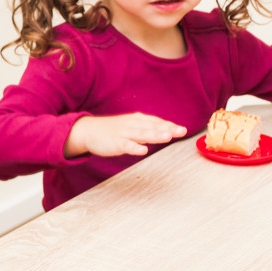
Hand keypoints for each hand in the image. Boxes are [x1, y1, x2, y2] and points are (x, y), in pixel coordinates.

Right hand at [64, 113, 186, 157]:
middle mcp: (133, 125)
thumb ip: (147, 129)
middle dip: (167, 129)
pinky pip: (126, 145)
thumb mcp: (131, 125)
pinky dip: (135, 147)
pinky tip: (143, 150)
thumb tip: (165, 131)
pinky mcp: (115, 143)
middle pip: (152, 127)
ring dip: (155, 135)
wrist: (89, 131)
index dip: (169, 125)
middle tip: (181, 131)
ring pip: (142, 134)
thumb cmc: (111, 130)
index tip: (182, 129)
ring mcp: (124, 134)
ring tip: (167, 137)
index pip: (156, 122)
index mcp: (138, 120)